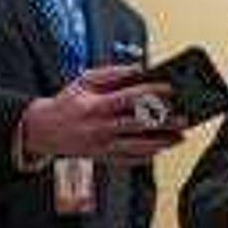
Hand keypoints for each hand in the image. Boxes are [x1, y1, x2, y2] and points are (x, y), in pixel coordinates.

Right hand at [20, 65, 186, 161]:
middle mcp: (100, 128)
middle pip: (138, 125)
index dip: (151, 92)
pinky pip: (130, 160)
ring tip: (181, 137)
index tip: (171, 88)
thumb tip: (140, 68)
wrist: (42, 131)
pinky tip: (162, 148)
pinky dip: (148, 155)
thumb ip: (112, 73)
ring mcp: (102, 146)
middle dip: (164, 122)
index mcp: (95, 106)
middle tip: (185, 117)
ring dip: (162, 142)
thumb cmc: (68, 102)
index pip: (129, 98)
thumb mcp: (84, 81)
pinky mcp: (103, 158)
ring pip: (138, 147)